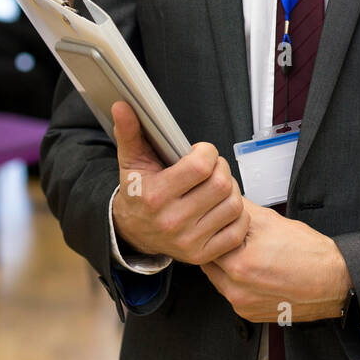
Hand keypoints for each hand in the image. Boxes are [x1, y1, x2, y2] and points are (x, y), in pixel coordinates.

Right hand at [110, 101, 249, 263]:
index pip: (201, 166)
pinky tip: (221, 208)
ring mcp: (189, 241)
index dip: (207, 152)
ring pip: (233, 205)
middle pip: (221, 184)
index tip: (200, 152)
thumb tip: (122, 105)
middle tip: (211, 168)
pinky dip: (236, 216)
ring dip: (231, 191)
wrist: (134, 231)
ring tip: (216, 187)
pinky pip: (237, 230)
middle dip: (221, 169)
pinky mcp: (202, 254)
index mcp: (156, 196)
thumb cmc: (138, 192)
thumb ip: (129, 132)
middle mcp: (173, 221)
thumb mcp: (131, 161)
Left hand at [200, 198, 351, 322]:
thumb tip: (226, 199)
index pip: (208, 240)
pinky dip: (239, 281)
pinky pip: (233, 293)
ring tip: (251, 253)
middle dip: (220, 247)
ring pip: (220, 279)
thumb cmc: (309, 254)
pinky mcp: (250, 314)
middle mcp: (237, 290)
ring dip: (227, 265)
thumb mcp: (272, 220)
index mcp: (239, 265)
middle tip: (237, 238)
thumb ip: (241, 210)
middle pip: (211, 262)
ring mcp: (243, 305)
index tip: (221, 223)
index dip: (215, 228)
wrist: (334, 281)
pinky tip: (257, 270)